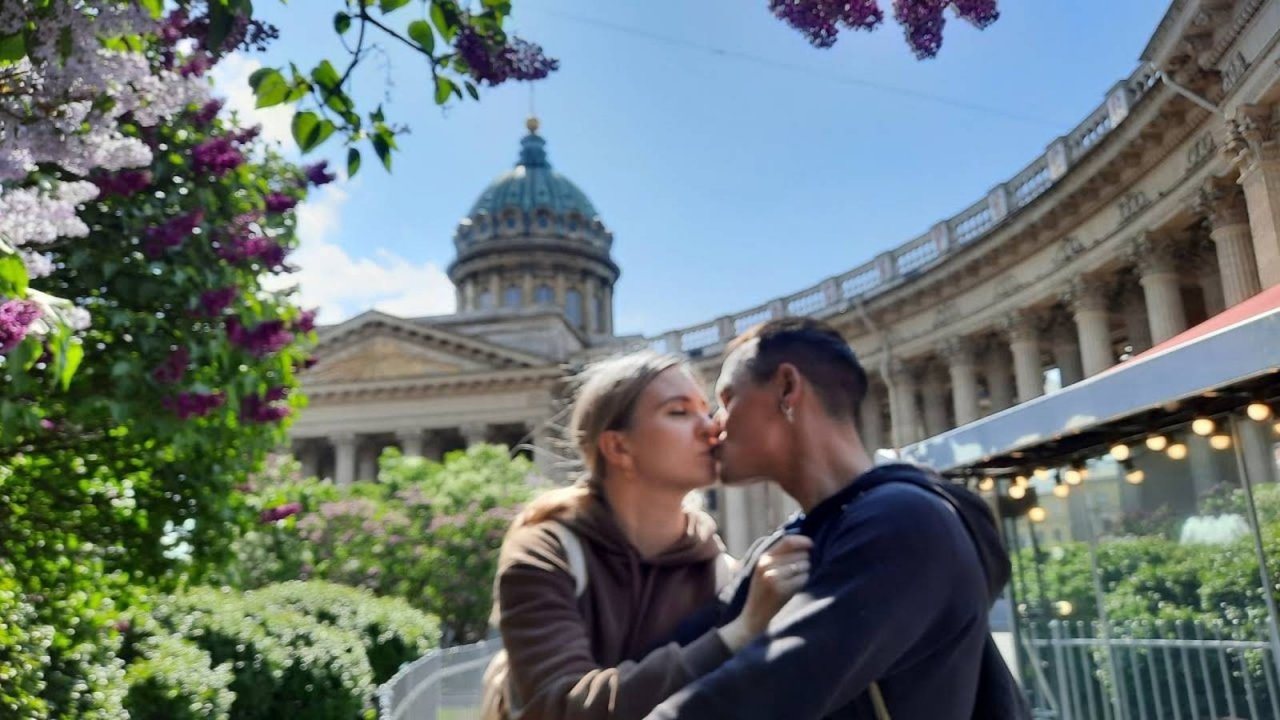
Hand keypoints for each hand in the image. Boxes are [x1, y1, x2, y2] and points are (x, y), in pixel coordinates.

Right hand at [718, 534, 812, 651]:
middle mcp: (766, 565)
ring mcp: (773, 577)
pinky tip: (797, 587)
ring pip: (803, 565)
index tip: (811, 544)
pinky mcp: (780, 590)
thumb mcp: (763, 571)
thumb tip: (802, 543)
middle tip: (802, 569)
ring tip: (797, 579)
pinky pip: (803, 579)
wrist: (753, 617)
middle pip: (798, 554)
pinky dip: (804, 582)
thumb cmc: (763, 593)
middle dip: (805, 560)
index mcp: (763, 558)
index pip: (787, 541)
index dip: (802, 541)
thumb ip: (777, 556)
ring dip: (806, 571)